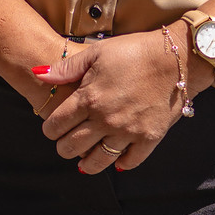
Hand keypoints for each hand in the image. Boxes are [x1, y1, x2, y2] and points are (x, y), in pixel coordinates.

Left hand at [33, 26, 198, 174]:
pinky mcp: (149, 138)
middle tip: (65, 144)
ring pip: (98, 160)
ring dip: (86, 164)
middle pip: (72, 146)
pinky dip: (121, 164)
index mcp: (89, 98)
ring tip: (83, 163)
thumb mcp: (96, 53)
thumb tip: (39, 74)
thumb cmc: (133, 51)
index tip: (51, 129)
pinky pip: (130, 161)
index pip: (56, 125)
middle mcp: (106, 120)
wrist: (175, 58)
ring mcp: (128, 132)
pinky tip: (115, 161)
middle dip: (64, 147)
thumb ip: (66, 68)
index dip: (49, 129)